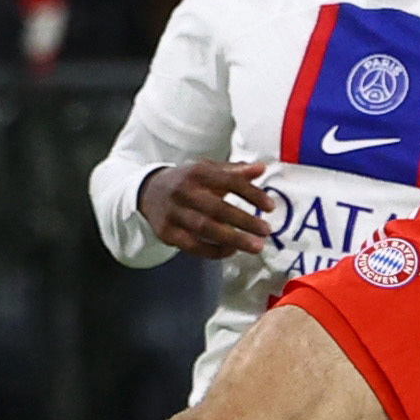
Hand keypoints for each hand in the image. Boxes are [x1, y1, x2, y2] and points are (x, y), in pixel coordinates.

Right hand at [138, 159, 272, 256]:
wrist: (148, 192)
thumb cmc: (187, 181)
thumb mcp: (208, 169)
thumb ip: (234, 171)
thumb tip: (261, 168)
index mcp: (198, 172)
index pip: (229, 181)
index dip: (251, 194)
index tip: (270, 207)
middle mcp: (184, 191)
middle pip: (217, 208)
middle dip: (244, 221)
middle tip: (266, 231)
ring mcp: (173, 213)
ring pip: (205, 228)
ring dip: (233, 239)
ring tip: (256, 246)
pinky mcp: (166, 232)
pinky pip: (193, 246)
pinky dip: (214, 250)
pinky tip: (231, 250)